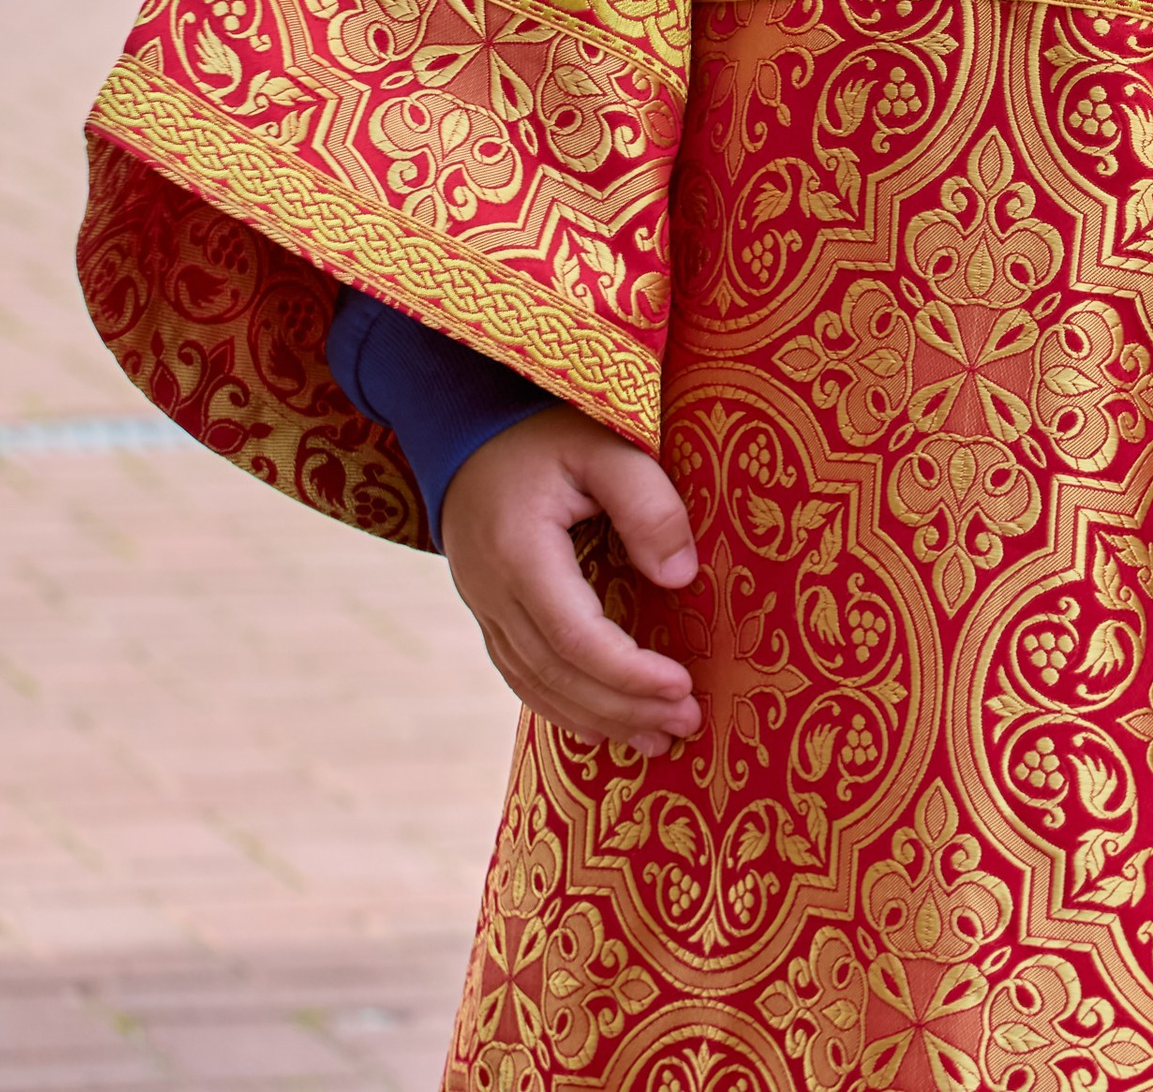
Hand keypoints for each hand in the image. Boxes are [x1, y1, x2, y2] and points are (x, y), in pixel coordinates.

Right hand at [441, 408, 701, 754]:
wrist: (466, 415)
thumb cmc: (544, 423)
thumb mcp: (606, 444)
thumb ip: (647, 504)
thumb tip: (682, 578)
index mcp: (518, 552)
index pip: (574, 637)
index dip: (628, 673)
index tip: (682, 686)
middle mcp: (490, 590)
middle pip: (557, 674)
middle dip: (624, 707)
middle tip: (686, 723)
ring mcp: (481, 604)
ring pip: (535, 684)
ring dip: (597, 718)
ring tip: (657, 738)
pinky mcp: (485, 608)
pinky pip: (521, 673)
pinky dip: (562, 705)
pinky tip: (602, 724)